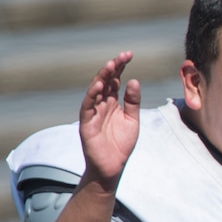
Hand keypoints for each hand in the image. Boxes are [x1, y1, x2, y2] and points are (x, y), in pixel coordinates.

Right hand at [79, 51, 140, 188]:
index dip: (121, 66)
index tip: (129, 54)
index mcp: (113, 102)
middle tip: (122, 56)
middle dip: (113, 67)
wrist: (112, 166)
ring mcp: (93, 112)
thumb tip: (134, 80)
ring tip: (111, 65)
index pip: (116, 79)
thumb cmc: (121, 144)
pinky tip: (99, 85)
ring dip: (102, 77)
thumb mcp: (132, 120)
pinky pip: (88, 106)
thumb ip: (133, 102)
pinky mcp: (87, 123)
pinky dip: (92, 95)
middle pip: (106, 81)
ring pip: (96, 90)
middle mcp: (101, 103)